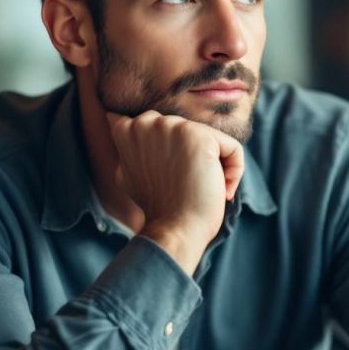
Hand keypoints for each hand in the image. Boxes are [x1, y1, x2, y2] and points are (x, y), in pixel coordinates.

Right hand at [105, 110, 244, 272]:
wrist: (174, 230)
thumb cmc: (156, 206)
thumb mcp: (126, 172)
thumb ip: (128, 146)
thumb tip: (114, 119)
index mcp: (126, 130)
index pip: (156, 120)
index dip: (164, 144)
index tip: (166, 169)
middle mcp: (146, 122)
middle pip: (188, 132)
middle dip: (189, 157)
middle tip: (183, 186)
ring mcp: (172, 126)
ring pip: (211, 141)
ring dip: (213, 165)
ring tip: (200, 189)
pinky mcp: (199, 136)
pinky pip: (232, 149)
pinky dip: (234, 172)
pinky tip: (222, 191)